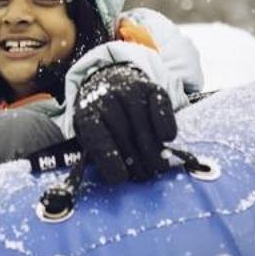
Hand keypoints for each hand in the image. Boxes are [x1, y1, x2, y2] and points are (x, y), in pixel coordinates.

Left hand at [72, 63, 176, 184]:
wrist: (108, 78)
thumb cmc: (101, 117)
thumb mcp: (90, 133)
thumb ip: (100, 152)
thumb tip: (120, 176)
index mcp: (87, 113)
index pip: (97, 139)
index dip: (110, 161)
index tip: (121, 177)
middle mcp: (107, 99)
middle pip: (124, 136)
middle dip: (136, 161)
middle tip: (144, 175)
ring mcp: (129, 91)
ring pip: (144, 126)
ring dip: (154, 151)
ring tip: (158, 166)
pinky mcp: (151, 87)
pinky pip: (161, 107)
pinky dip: (166, 125)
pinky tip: (167, 139)